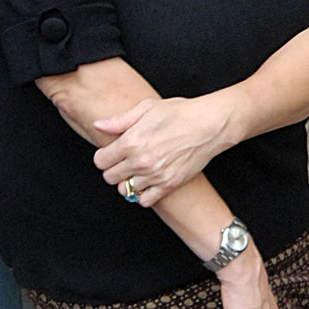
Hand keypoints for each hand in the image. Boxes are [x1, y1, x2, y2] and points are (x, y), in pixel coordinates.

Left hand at [93, 94, 232, 206]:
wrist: (209, 125)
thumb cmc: (179, 113)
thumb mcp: (146, 108)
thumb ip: (119, 121)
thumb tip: (98, 125)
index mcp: (130, 142)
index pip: (100, 161)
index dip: (104, 156)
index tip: (111, 153)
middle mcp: (140, 161)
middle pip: (109, 177)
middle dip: (113, 169)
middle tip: (123, 161)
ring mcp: (154, 175)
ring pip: (125, 189)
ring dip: (128, 181)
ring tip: (137, 170)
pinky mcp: (169, 184)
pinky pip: (145, 201)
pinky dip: (143, 194)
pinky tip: (147, 182)